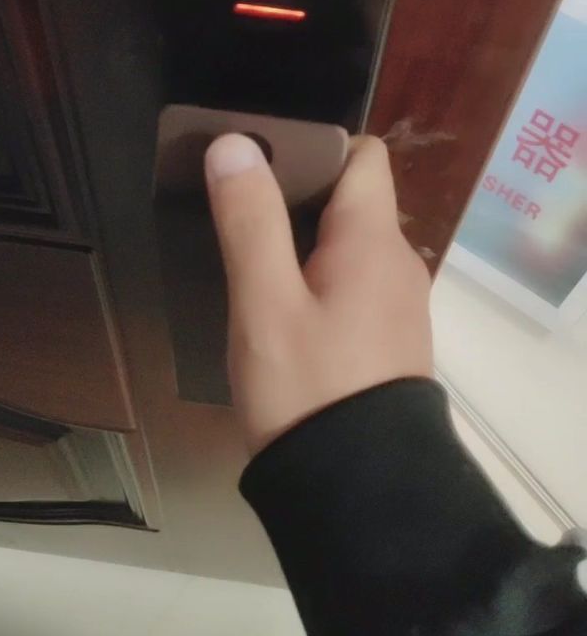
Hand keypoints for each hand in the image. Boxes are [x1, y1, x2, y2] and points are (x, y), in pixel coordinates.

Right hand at [205, 133, 432, 455]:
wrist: (360, 493)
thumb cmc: (308, 388)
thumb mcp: (264, 302)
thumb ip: (250, 220)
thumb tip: (237, 142)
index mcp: (374, 240)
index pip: (363, 155)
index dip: (315, 146)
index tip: (262, 161)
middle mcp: (398, 262)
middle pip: (353, 198)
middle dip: (298, 194)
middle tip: (239, 208)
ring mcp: (398, 305)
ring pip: (351, 246)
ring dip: (305, 240)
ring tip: (249, 255)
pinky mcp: (389, 341)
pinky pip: (355, 285)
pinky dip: (320, 279)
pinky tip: (280, 306)